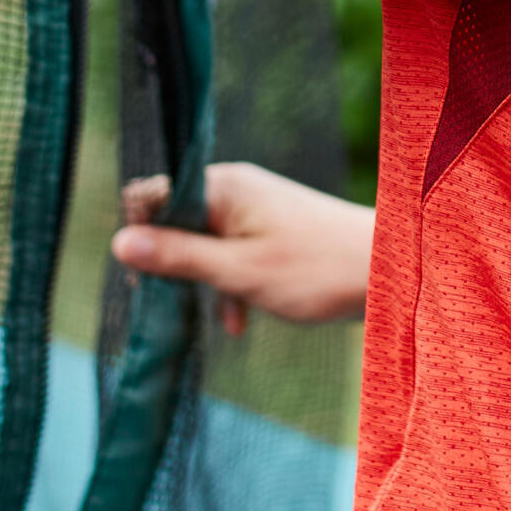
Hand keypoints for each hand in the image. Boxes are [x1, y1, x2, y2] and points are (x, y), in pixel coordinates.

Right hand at [112, 162, 373, 334]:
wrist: (390, 271)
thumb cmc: (315, 270)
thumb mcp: (238, 271)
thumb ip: (179, 257)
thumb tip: (121, 243)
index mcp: (224, 187)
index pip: (155, 195)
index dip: (140, 234)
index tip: (143, 279)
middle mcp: (237, 189)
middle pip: (177, 219)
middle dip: (169, 263)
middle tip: (168, 305)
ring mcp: (257, 208)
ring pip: (206, 241)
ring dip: (202, 280)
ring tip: (212, 317)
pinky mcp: (273, 230)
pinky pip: (233, 252)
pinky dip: (230, 284)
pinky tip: (238, 323)